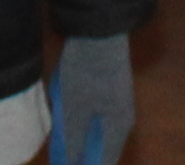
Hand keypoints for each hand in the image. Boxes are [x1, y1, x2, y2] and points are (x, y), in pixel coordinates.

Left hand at [50, 31, 134, 164]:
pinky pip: (99, 124)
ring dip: (83, 145)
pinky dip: (84, 131)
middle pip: (103, 153)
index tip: (64, 164)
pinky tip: (69, 124)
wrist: (98, 33)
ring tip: (62, 144)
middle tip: (61, 155)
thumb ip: (70, 144)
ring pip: (101, 138)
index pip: (102, 163)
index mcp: (116, 131)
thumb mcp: (71, 112)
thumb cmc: (83, 75)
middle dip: (83, 158)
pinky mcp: (112, 96)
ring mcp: (119, 107)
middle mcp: (123, 123)